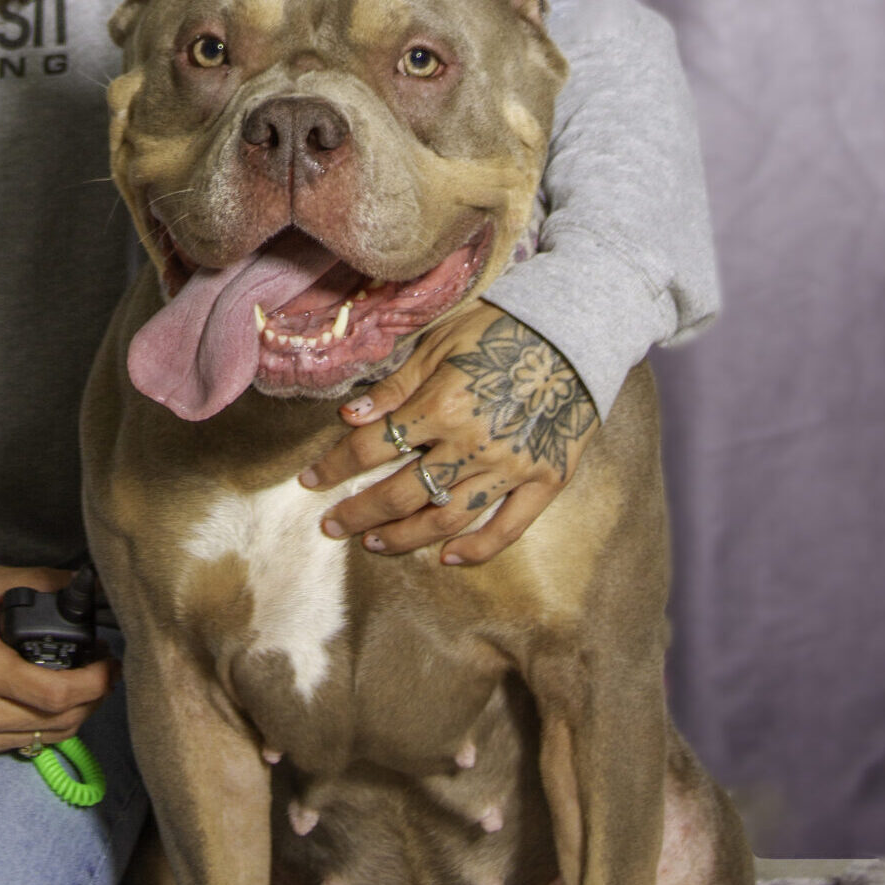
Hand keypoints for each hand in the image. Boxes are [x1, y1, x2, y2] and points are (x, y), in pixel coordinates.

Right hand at [0, 561, 115, 757]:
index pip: (56, 694)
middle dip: (94, 698)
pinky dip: (45, 724)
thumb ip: (34, 582)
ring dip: (75, 714)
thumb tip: (80, 585)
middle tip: (104, 668)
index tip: (110, 660)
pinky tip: (50, 698)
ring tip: (84, 681)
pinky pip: (22, 743)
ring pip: (45, 738)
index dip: (95, 682)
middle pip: (59, 723)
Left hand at [297, 302, 596, 564]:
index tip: (309, 480)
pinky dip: (476, 551)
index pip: (371, 448)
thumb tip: (350, 418)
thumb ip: (396, 386)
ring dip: (404, 538)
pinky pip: (507, 529)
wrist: (575, 330)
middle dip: (358, 512)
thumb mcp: (440, 343)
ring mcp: (510, 468)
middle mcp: (472, 445)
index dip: (333, 467)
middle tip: (331, 525)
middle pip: (400, 494)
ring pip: (445, 520)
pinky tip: (447, 557)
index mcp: (441, 406)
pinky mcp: (545, 480)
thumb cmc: (501, 327)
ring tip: (374, 543)